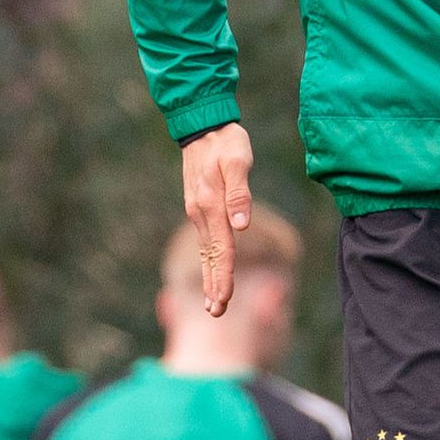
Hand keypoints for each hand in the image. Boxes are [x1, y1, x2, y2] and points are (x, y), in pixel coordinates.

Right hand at [181, 122, 255, 314]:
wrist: (203, 125)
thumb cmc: (226, 141)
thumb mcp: (238, 161)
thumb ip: (240, 194)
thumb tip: (242, 225)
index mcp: (212, 206)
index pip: (222, 250)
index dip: (225, 277)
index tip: (225, 300)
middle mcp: (201, 213)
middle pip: (210, 258)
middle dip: (215, 287)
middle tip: (217, 314)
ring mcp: (197, 211)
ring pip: (205, 253)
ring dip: (209, 278)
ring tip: (213, 304)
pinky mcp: (198, 208)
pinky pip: (203, 242)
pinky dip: (206, 262)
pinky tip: (210, 272)